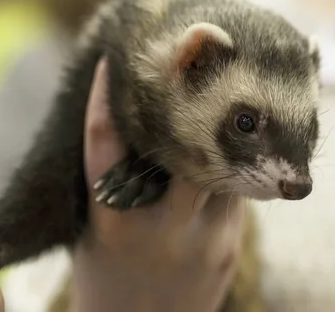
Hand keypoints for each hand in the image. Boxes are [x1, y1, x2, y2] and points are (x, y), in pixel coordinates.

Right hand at [71, 58, 245, 311]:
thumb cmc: (111, 272)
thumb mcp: (97, 229)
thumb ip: (114, 184)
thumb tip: (136, 129)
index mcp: (112, 219)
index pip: (106, 145)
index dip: (104, 98)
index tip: (111, 62)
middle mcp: (159, 225)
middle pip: (183, 148)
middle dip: (189, 108)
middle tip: (192, 67)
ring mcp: (203, 236)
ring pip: (221, 166)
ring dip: (222, 140)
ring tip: (226, 108)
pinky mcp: (230, 245)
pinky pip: (237, 193)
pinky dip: (233, 171)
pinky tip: (237, 156)